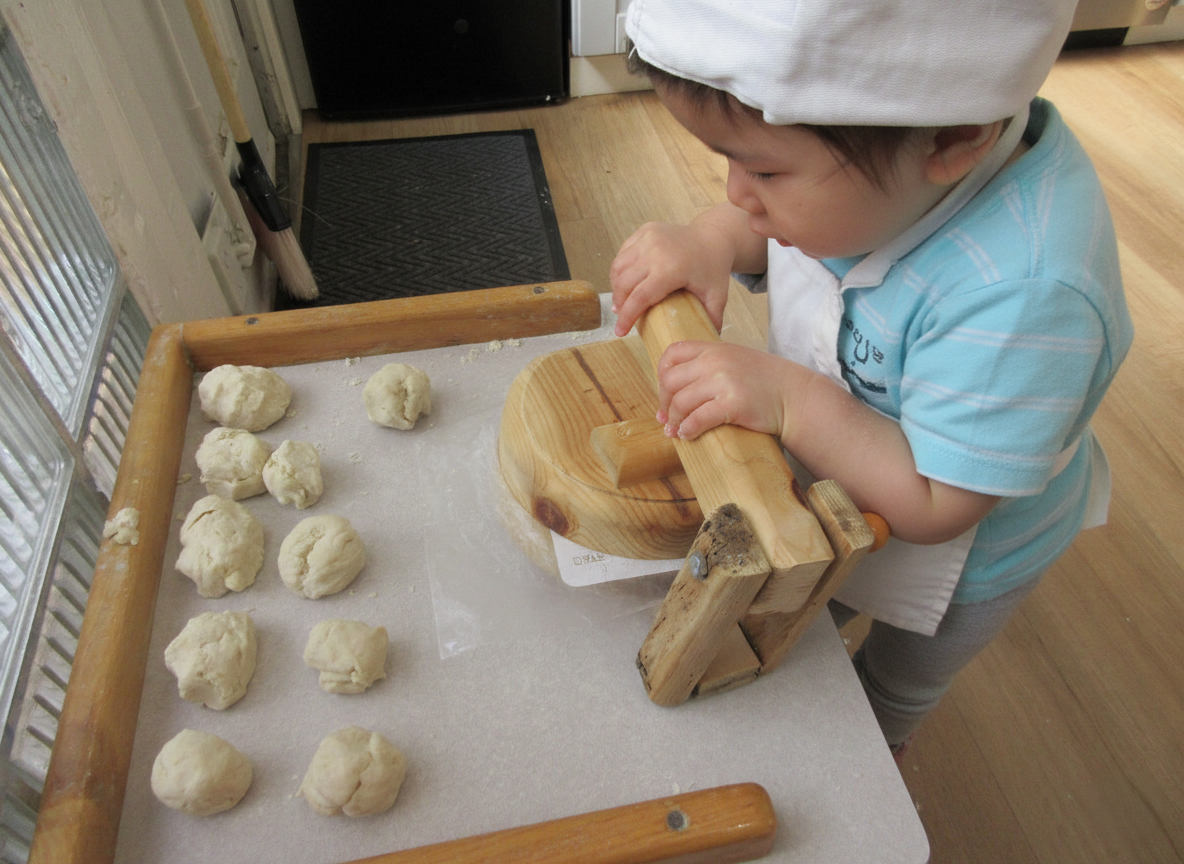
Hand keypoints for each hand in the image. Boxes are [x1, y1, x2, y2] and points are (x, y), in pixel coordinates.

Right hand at [609, 221, 733, 336]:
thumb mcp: (717, 296)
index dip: (627, 317)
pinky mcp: (645, 230)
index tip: (620, 332)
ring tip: (621, 301)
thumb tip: (704, 344)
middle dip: (619, 303)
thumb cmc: (714, 268)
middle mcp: (656, 250)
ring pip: (619, 266)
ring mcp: (649, 237)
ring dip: (616, 286)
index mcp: (671, 268)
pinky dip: (620, 269)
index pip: (640, 297)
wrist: (714, 236)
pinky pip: (624, 252)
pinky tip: (625, 281)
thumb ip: (711, 320)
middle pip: (624, 283)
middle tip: (621, 317)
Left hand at [655, 341, 799, 440]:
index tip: (665, 392)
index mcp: (713, 348)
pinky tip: (688, 435)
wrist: (795, 395)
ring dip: (674, 420)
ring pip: (681, 402)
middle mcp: (716, 361)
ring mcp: (724, 382)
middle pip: (671, 381)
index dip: (661, 375)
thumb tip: (675, 386)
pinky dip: (687, 430)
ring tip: (675, 430)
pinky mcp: (732, 404)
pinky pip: (697, 419)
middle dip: (664, 403)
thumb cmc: (764, 382)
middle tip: (666, 417)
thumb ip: (707, 364)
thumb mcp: (734, 360)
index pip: (672, 353)